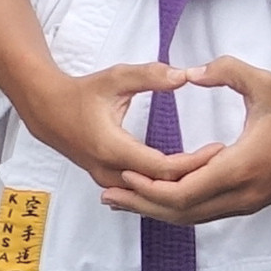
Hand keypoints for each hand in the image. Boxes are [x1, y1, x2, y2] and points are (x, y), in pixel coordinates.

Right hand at [8, 56, 206, 197]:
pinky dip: (164, 187)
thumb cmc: (81, 93)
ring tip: (210, 173)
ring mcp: (106, 180)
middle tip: (223, 163)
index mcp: (112, 148)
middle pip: (160, 187)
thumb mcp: (116, 78)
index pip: (161, 168)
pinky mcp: (107, 181)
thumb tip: (184, 75)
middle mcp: (109, 171)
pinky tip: (186, 180)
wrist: (46, 111)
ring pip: (150, 195)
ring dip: (179, 186)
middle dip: (192, 177)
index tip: (218, 149)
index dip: (193, 163)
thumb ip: (151, 75)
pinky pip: (141, 192)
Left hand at [101, 57, 270, 227]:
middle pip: (180, 212)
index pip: (184, 192)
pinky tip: (157, 200)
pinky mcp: (249, 204)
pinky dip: (177, 209)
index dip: (150, 188)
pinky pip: (205, 214)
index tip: (123, 174)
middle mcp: (240, 194)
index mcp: (239, 168)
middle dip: (141, 205)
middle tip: (107, 196)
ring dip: (156, 211)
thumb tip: (191, 71)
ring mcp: (246, 204)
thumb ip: (225, 71)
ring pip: (192, 218)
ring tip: (123, 202)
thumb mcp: (263, 83)